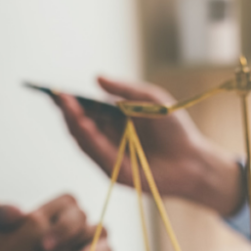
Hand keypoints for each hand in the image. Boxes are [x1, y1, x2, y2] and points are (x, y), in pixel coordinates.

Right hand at [54, 77, 243, 216]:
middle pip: (79, 124)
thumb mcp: (152, 100)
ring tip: (67, 105)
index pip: (85, 109)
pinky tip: (84, 124)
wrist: (192, 160)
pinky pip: (97, 154)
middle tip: (58, 95)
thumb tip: (97, 79)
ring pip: (83, 140)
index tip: (57, 89)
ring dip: (73, 123)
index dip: (70, 100)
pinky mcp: (115, 171)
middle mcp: (107, 138)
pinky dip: (89, 139)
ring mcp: (109, 155)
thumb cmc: (174, 129)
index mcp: (113, 120)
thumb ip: (126, 89)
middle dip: (67, 110)